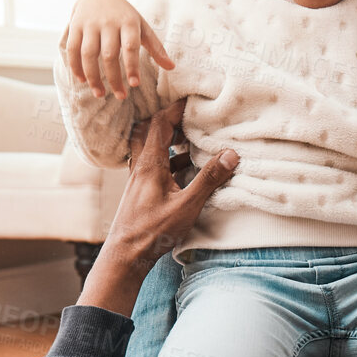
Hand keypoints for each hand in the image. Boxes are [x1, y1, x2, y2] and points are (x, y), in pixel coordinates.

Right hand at [60, 0, 175, 100]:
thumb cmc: (125, 17)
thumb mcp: (142, 27)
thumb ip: (156, 47)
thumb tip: (172, 67)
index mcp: (129, 23)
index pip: (131, 46)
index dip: (132, 66)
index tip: (134, 84)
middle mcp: (108, 23)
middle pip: (109, 55)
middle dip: (114, 78)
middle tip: (121, 96)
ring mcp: (90, 24)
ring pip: (88, 54)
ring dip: (93, 77)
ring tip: (99, 94)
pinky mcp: (75, 26)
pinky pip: (72, 49)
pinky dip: (76, 67)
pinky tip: (83, 81)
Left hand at [81, 101, 237, 315]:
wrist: (126, 255)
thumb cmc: (153, 231)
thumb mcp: (187, 205)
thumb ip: (209, 179)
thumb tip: (230, 154)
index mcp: (149, 164)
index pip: (159, 124)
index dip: (175, 108)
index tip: (193, 100)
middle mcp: (140, 166)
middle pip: (151, 131)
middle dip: (171, 120)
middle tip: (192, 117)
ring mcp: (139, 179)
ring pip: (152, 148)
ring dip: (171, 140)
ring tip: (193, 139)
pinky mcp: (142, 191)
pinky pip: (156, 165)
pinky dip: (171, 159)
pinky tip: (187, 168)